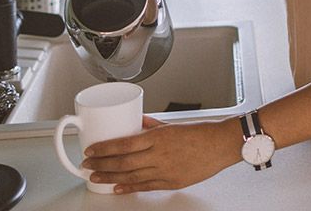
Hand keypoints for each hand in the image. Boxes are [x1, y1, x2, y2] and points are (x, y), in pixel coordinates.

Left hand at [81, 116, 243, 193]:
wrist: (222, 146)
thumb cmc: (202, 133)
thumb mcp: (173, 124)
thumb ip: (153, 125)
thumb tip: (138, 122)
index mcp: (158, 137)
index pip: (123, 144)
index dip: (104, 149)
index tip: (91, 150)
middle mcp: (159, 154)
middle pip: (122, 162)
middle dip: (101, 164)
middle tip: (88, 165)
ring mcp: (165, 170)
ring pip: (131, 176)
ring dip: (110, 177)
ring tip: (96, 177)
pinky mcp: (172, 182)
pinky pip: (146, 186)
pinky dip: (130, 188)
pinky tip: (118, 188)